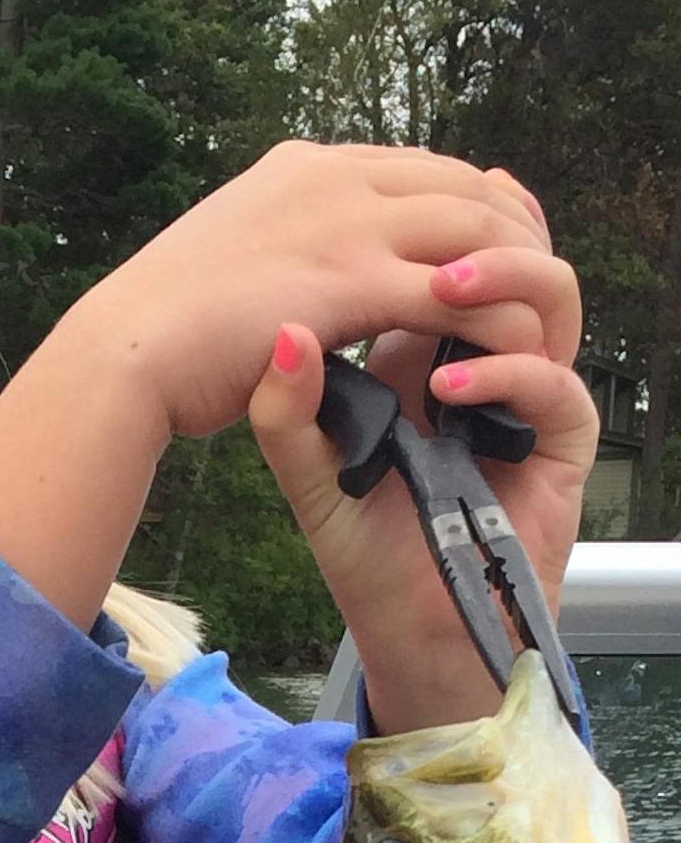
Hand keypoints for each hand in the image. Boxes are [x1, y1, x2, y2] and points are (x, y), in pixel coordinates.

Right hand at [68, 143, 552, 443]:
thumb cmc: (154, 334)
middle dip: (510, 240)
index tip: (485, 261)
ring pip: (477, 229)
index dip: (467, 211)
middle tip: (527, 300)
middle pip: (465, 186)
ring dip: (515, 279)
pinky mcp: (350, 281)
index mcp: (302, 167)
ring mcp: (345, 223)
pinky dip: (494, 322)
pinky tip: (506, 359)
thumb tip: (293, 283)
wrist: (120, 356)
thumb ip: (275, 255)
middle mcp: (333, 177)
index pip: (418, 168)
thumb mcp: (223, 265)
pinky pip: (458, 292)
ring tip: (531, 332)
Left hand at [248, 206, 595, 731]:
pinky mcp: (559, 438)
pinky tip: (449, 388)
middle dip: (473, 238)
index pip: (444, 262)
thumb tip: (284, 335)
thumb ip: (289, 415)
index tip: (377, 220)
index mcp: (420, 354)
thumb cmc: (363, 549)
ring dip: (499, 283)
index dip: (426, 234)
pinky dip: (507, 373)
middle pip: (510, 258)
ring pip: (551, 299)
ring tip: (438, 293)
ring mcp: (527, 392)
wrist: (411, 622)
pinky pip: (556, 383)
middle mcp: (482, 360)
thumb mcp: (311, 479)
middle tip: (417, 248)